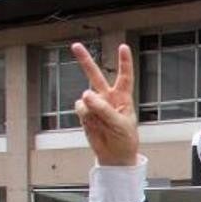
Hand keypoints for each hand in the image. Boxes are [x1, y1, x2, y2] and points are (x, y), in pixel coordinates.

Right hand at [72, 42, 138, 166]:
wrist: (115, 155)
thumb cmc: (124, 139)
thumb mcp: (120, 124)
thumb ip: (104, 109)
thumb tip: (85, 94)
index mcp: (123, 98)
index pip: (124, 77)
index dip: (124, 62)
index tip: (123, 47)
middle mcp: (107, 97)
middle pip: (95, 76)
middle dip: (85, 60)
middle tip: (75, 46)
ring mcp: (94, 104)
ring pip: (86, 97)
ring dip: (91, 108)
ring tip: (101, 122)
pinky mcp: (85, 113)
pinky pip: (80, 108)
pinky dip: (85, 115)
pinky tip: (92, 123)